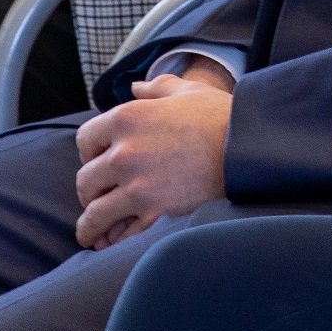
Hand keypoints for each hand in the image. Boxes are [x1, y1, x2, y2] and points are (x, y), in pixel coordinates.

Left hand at [71, 66, 233, 248]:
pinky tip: (110, 244)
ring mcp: (136, 185)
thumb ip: (156, 88)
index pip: (85, 140)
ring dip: (90, 225)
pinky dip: (114, 241)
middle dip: (90, 191)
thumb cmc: (219, 117)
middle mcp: (123, 152)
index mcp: (126, 118)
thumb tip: (136, 86)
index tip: (98, 161)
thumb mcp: (186, 92)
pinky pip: (122, 233)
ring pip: (95, 213)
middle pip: (86, 180)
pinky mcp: (154, 211)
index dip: (90, 153)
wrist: (247, 147)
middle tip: (99, 198)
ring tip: (91, 234)